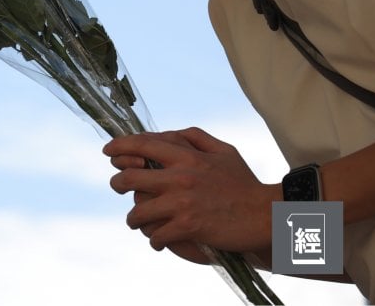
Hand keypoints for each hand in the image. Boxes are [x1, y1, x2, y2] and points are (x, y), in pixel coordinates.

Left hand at [103, 127, 278, 256]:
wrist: (266, 215)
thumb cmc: (244, 183)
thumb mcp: (223, 150)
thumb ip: (193, 138)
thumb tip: (165, 135)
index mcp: (187, 157)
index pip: (142, 144)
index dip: (119, 146)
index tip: (108, 151)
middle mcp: (180, 177)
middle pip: (130, 176)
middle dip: (117, 183)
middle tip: (118, 186)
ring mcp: (182, 203)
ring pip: (138, 210)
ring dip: (133, 218)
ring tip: (136, 221)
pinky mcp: (188, 226)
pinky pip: (156, 234)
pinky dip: (154, 239)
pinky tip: (157, 240)